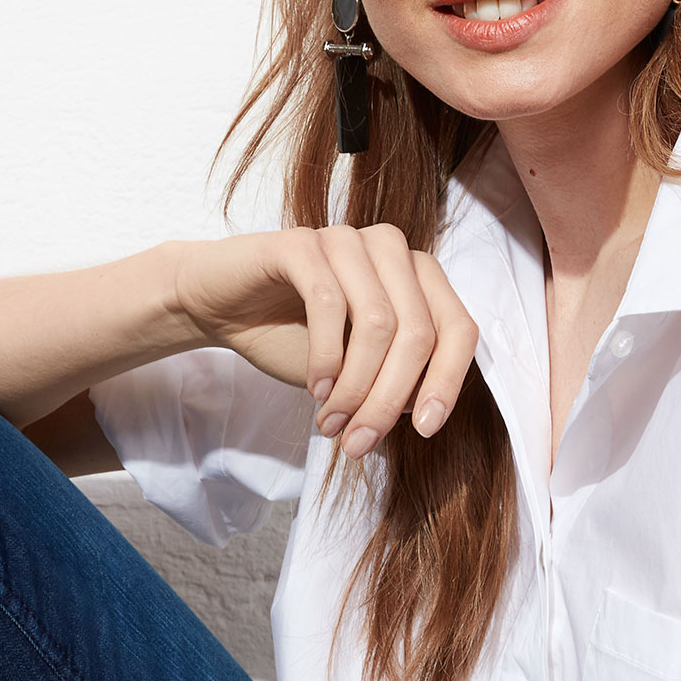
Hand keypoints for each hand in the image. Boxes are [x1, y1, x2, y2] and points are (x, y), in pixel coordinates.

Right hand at [170, 225, 478, 455]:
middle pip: (418, 333)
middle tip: (359, 441)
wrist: (221, 307)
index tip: (424, 429)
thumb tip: (424, 408)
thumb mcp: (356, 371)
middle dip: (388, 399)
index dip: (448, 382)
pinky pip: (329, 301)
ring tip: (330, 421)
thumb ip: (396, 382)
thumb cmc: (294, 336)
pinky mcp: (301, 242)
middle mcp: (391, 250)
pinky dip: (325, 356)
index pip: (459, 328)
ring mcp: (347, 239)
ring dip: (355, 387)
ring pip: (378, 323)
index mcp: (417, 277)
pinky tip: (315, 388)